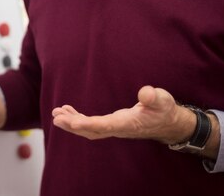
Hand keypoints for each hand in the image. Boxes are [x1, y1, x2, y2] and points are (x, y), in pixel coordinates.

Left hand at [51, 85, 194, 143]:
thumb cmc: (164, 109)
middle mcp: (118, 129)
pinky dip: (78, 119)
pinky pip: (91, 125)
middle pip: (92, 131)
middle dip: (73, 125)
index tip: (73, 123)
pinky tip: (67, 111)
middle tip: (56, 117)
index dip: (89, 125)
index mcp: (128, 124)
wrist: (167, 122)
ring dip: (72, 123)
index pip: (105, 126)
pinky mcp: (111, 124)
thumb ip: (154, 97)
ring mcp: (113, 128)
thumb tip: (145, 93)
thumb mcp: (162, 100)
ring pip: (89, 129)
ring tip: (56, 113)